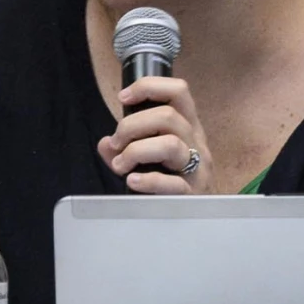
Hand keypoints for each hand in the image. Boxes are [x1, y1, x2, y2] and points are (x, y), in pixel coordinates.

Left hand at [98, 75, 211, 193]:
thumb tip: (105, 144)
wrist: (195, 216)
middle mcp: (196, 142)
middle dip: (131, 126)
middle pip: (168, 116)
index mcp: (188, 126)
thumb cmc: (172, 180)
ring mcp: (198, 168)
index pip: (178, 91)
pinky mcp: (192, 193)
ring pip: (170, 145)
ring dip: (136, 151)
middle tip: (116, 143)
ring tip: (121, 166)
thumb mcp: (150, 157)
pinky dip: (147, 180)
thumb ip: (124, 149)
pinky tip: (132, 182)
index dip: (149, 87)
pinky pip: (172, 183)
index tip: (124, 97)